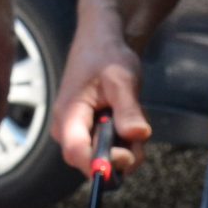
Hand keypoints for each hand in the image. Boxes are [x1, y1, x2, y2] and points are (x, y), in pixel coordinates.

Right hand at [50, 16, 150, 175]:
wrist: (101, 44)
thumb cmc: (107, 57)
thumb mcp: (122, 80)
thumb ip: (129, 109)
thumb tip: (138, 135)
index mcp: (68, 117)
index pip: (76, 154)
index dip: (100, 164)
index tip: (127, 156)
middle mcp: (68, 131)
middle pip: (94, 162)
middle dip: (122, 151)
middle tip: (139, 124)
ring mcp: (79, 134)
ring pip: (106, 158)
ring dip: (128, 143)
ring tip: (132, 111)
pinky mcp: (90, 134)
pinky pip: (110, 149)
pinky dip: (126, 139)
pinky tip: (128, 116)